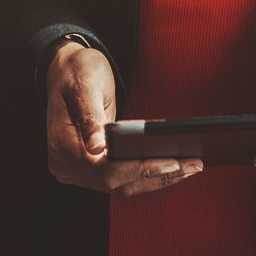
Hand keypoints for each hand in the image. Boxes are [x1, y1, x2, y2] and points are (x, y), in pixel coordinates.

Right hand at [43, 38, 203, 195]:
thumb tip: (99, 148)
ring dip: (157, 179)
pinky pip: (121, 180)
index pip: (105, 171)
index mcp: (62, 146)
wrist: (64, 69)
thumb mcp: (85, 86)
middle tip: (193, 165)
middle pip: (117, 183)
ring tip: (190, 167)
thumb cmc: (76, 72)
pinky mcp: (89, 169)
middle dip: (158, 176)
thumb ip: (91, 117)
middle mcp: (66, 165)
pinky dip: (146, 175)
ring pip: (121, 186)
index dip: (140, 169)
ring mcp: (76, 170)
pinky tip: (171, 166)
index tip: (172, 163)